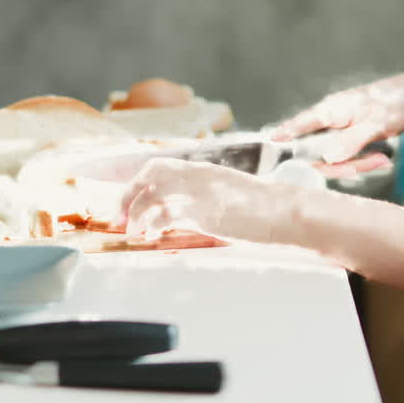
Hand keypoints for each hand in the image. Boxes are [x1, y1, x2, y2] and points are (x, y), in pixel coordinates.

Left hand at [119, 158, 308, 243]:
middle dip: (127, 194)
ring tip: (132, 231)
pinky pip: (164, 214)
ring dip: (134, 213)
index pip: (159, 166)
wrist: (284, 212)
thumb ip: (205, 199)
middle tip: (119, 216)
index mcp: (203, 169)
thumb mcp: (229, 195)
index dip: (138, 182)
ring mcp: (198, 192)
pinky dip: (151, 224)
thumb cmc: (263, 209)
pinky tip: (150, 235)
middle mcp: (197, 175)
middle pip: (149, 175)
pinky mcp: (202, 212)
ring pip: (151, 195)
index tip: (128, 199)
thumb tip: (182, 215)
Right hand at [271, 73, 403, 177]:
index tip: (266, 144)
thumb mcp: (378, 123)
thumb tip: (328, 158)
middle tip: (378, 161)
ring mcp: (334, 131)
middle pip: (318, 153)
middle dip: (345, 165)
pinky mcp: (343, 140)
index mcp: (331, 109)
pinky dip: (362, 161)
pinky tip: (380, 158)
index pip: (300, 124)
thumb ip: (352, 140)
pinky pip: (344, 159)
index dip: (283, 135)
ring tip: (382, 158)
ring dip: (358, 164)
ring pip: (333, 160)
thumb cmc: (395, 104)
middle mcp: (327, 120)